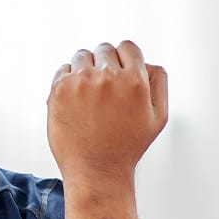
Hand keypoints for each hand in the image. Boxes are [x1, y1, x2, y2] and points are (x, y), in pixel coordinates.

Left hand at [46, 41, 167, 182]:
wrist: (96, 171)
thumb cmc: (127, 147)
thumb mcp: (158, 117)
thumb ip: (158, 83)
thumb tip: (147, 62)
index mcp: (135, 80)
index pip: (128, 47)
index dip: (125, 60)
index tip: (120, 74)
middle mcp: (107, 77)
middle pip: (105, 49)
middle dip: (105, 65)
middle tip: (104, 92)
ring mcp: (81, 82)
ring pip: (82, 56)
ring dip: (85, 69)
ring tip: (89, 96)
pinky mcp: (59, 90)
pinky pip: (63, 69)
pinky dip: (68, 80)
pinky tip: (75, 101)